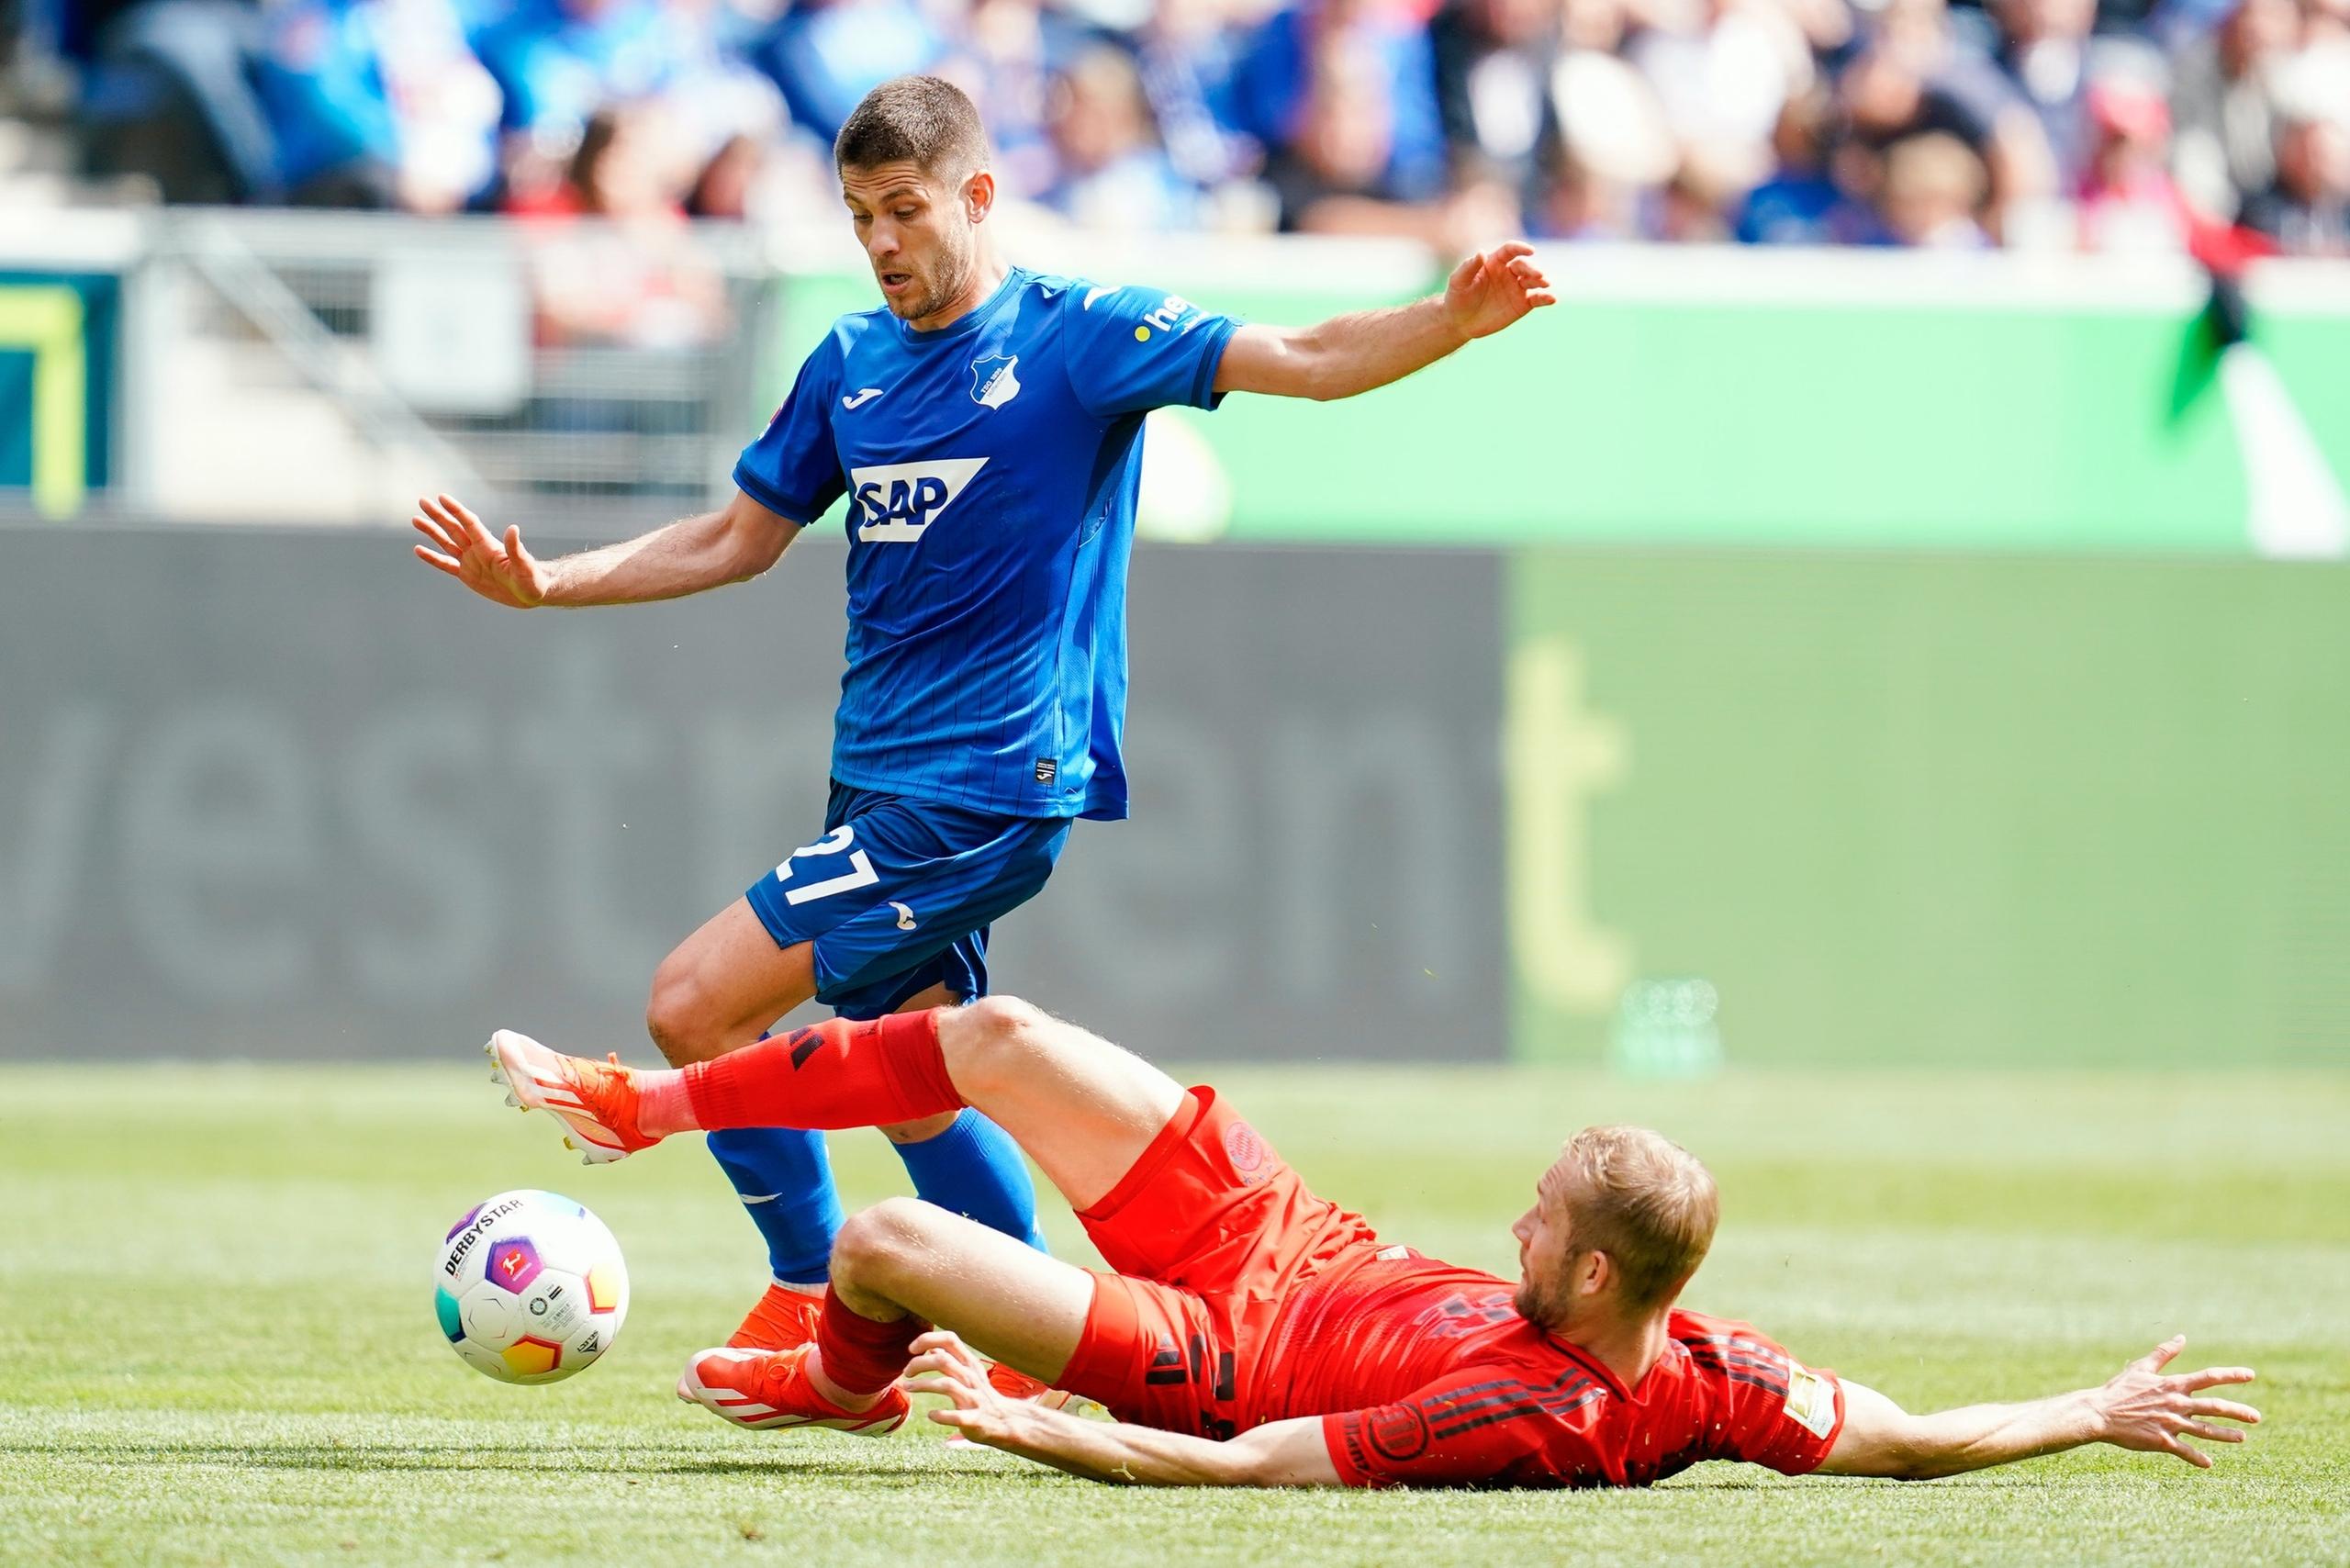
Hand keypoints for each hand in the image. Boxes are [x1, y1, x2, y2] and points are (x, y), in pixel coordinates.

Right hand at [411, 494, 551, 607]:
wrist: (532, 593)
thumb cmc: (533, 580)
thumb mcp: (525, 566)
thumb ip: (516, 549)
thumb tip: (513, 528)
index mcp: (488, 546)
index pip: (469, 523)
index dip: (456, 510)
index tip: (442, 497)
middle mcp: (477, 550)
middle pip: (453, 528)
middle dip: (438, 515)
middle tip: (422, 500)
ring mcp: (471, 561)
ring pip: (446, 542)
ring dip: (432, 531)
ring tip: (416, 519)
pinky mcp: (467, 575)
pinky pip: (445, 564)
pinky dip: (432, 557)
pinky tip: (418, 549)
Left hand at [902, 1330, 1028, 1449]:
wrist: (1004, 1420)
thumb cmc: (980, 1394)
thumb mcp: (969, 1372)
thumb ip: (951, 1359)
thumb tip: (930, 1348)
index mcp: (970, 1363)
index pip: (950, 1339)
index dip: (928, 1339)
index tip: (911, 1349)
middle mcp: (972, 1377)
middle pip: (943, 1360)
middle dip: (919, 1363)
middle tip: (906, 1373)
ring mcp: (974, 1398)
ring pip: (946, 1385)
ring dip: (922, 1385)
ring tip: (907, 1388)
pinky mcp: (974, 1419)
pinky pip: (955, 1416)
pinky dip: (940, 1415)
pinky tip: (931, 1415)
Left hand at [1441, 241, 1554, 342]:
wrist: (1460, 321)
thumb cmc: (1457, 297)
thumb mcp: (1458, 281)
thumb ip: (1469, 267)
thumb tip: (1481, 253)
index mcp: (1495, 262)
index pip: (1511, 251)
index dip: (1521, 248)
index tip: (1530, 251)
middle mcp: (1509, 272)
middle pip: (1524, 266)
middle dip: (1532, 269)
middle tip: (1538, 275)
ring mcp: (1517, 288)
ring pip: (1533, 281)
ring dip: (1541, 281)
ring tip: (1545, 283)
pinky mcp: (1522, 304)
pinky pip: (1537, 299)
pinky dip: (1545, 298)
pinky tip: (1552, 299)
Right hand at [2094, 1336, 2259, 1468]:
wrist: (2099, 1413)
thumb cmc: (2119, 1389)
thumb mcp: (2141, 1368)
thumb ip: (2164, 1353)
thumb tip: (2182, 1337)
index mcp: (2172, 1385)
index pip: (2208, 1377)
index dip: (2231, 1375)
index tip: (2250, 1375)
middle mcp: (2176, 1403)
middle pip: (2214, 1406)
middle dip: (2238, 1411)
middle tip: (2256, 1417)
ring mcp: (2170, 1423)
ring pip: (2206, 1430)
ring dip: (2226, 1435)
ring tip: (2241, 1438)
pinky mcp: (2162, 1441)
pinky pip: (2185, 1452)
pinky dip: (2197, 1458)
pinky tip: (2208, 1463)